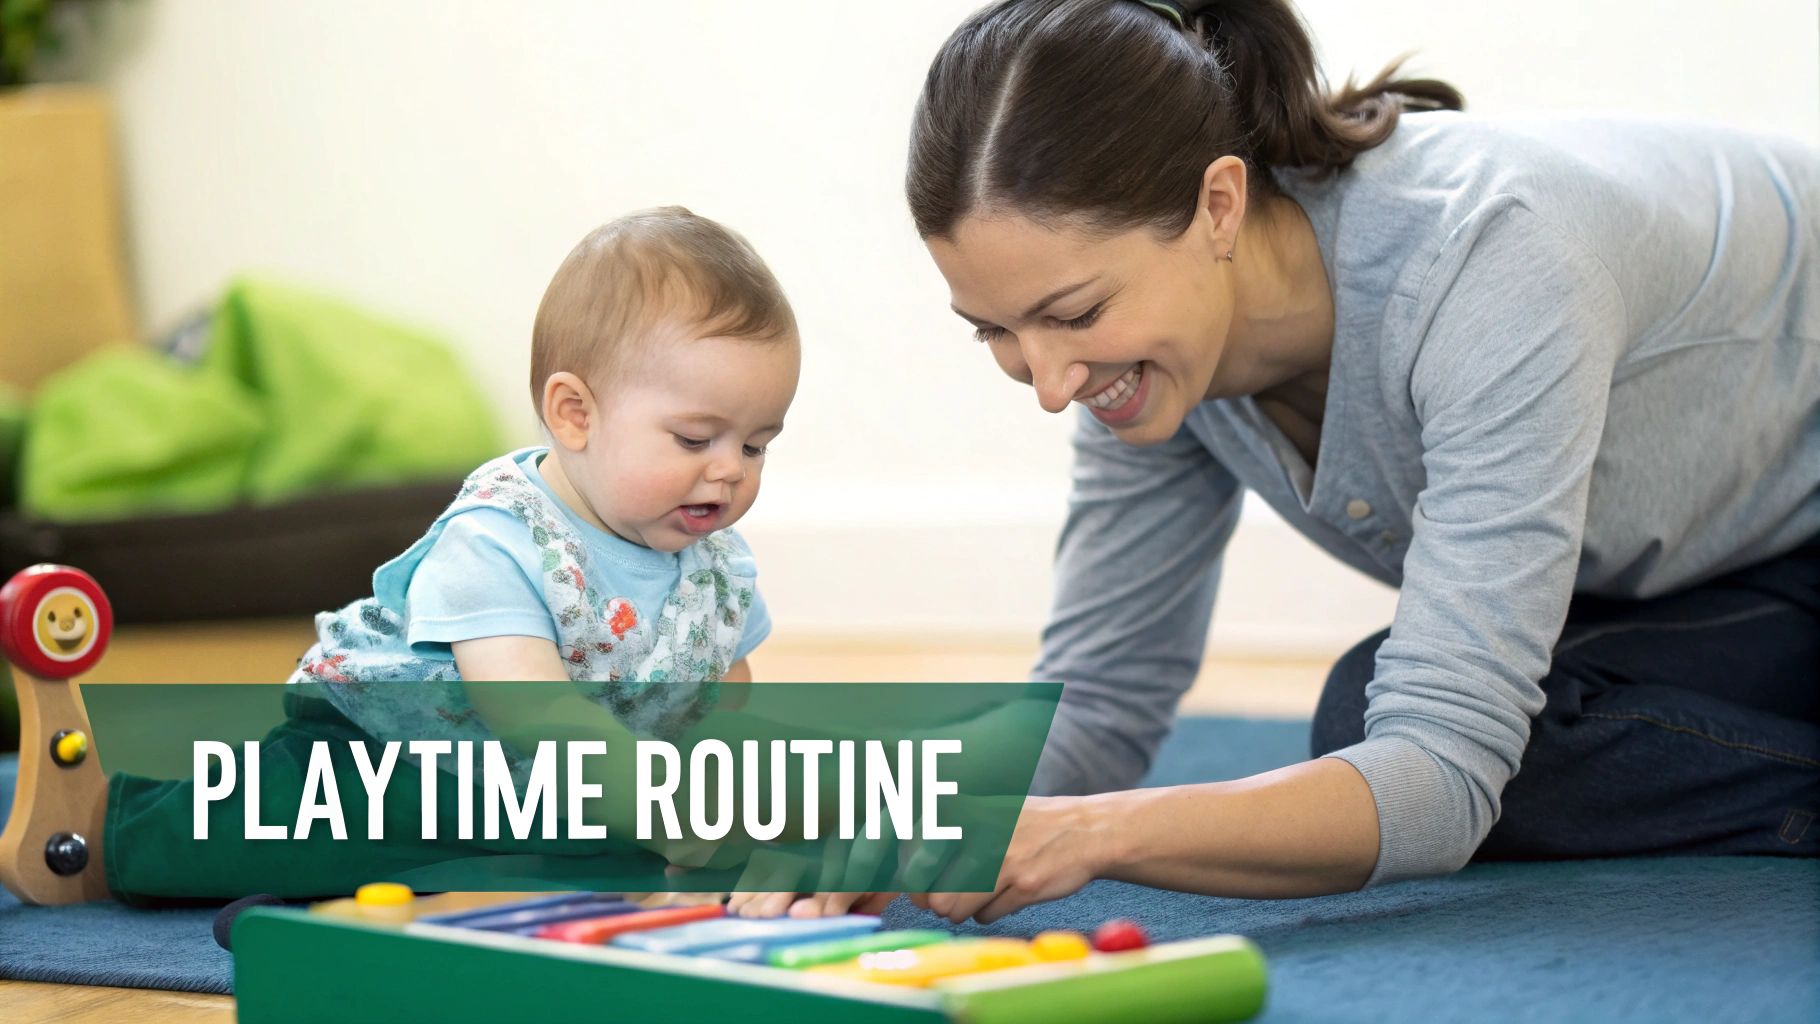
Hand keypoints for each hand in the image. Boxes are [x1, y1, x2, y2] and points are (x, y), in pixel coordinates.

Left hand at [914, 795, 1113, 924]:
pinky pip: (985, 917)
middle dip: (940, 903)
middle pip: (931, 895)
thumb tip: (908, 884)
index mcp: (962, 812)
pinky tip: (1006, 894)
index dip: (915, 880)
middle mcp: (979, 833)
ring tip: (981, 893)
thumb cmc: (1024, 824)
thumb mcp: (981, 811)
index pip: (911, 859)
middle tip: (955, 895)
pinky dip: (989, 913)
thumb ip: (942, 835)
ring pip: (954, 910)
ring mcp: (1003, 860)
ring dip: (963, 911)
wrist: (1083, 829)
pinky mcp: (1025, 885)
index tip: (925, 883)